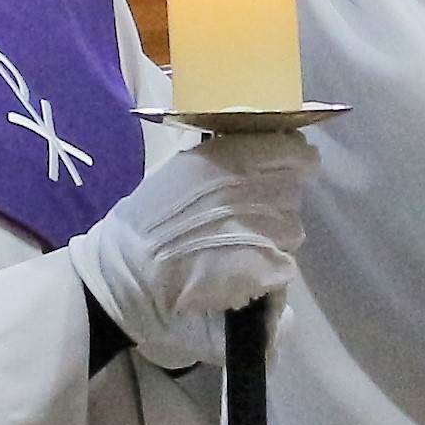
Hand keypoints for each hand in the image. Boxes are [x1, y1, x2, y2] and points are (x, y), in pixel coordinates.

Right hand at [69, 125, 316, 356]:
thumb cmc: (145, 221)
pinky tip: (238, 276)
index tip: (289, 169)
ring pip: (290, 231)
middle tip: (241, 221)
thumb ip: (226, 157)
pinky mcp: (268, 269)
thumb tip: (267, 148)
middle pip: (293, 193)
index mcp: (234, 159)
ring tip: (234, 251)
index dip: (295, 161)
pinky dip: (267, 273)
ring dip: (272, 239)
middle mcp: (257, 189)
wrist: (128, 275)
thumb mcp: (182, 169)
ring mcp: (267, 231)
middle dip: (275, 204)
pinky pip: (284, 267)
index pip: (295, 152)